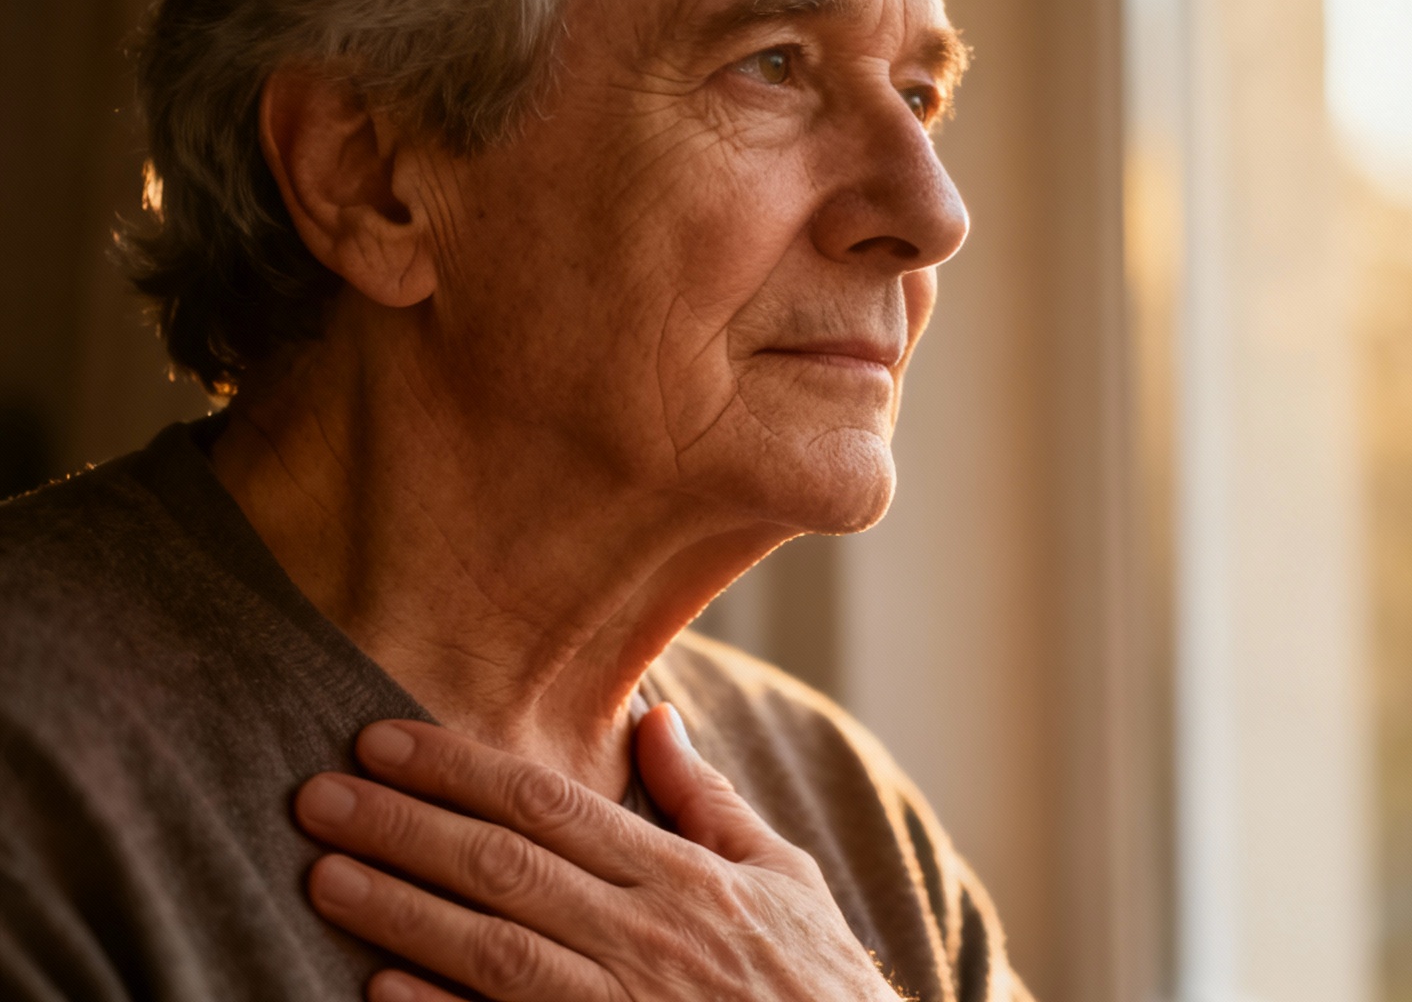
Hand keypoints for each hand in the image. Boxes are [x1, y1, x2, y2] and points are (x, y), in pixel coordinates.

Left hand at [292, 706, 902, 1001]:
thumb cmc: (816, 983)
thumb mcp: (784, 877)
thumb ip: (706, 801)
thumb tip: (653, 715)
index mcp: (683, 878)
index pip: (552, 805)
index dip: (461, 769)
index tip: (384, 738)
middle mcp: (647, 938)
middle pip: (506, 868)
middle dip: (406, 827)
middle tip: (318, 795)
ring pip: (495, 950)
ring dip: (401, 911)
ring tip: (324, 874)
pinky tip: (379, 987)